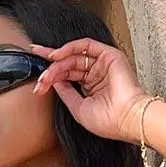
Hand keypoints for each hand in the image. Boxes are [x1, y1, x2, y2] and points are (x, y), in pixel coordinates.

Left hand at [31, 38, 148, 142]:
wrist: (127, 118)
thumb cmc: (109, 121)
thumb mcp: (78, 109)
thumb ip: (66, 94)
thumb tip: (54, 82)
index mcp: (91, 87)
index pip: (68, 76)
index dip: (52, 77)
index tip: (39, 82)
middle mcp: (96, 74)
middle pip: (68, 64)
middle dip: (51, 69)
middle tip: (38, 75)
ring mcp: (102, 64)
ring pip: (74, 56)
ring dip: (57, 62)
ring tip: (46, 72)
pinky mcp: (108, 55)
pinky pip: (85, 45)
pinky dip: (69, 48)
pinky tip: (57, 56)